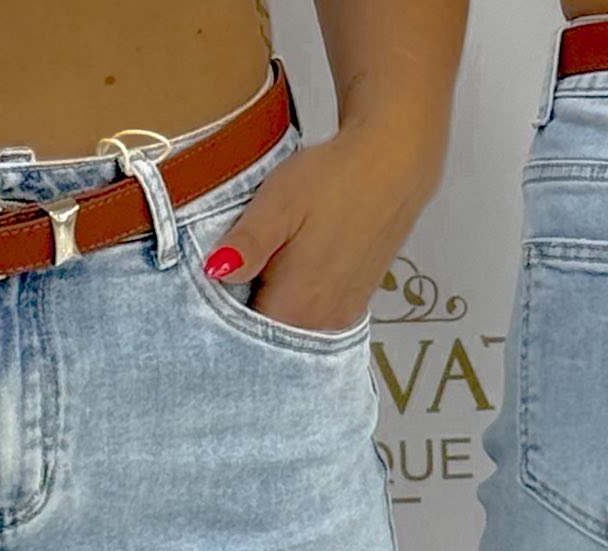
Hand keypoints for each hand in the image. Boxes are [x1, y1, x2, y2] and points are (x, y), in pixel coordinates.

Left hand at [204, 116, 444, 332]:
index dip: (221, 302)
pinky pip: (313, 312)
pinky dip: (299, 293)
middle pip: (264, 331)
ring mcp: (342, 314)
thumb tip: (216, 272)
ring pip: (289, 321)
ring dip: (275, 296)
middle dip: (247, 302)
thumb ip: (246, 245)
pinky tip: (301, 257)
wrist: (392, 163)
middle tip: (252, 253)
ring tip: (280, 251)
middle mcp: (321, 322)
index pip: (237, 330)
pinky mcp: (355, 302)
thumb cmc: (333, 179)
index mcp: (295, 307)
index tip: (223, 269)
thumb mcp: (278, 204)